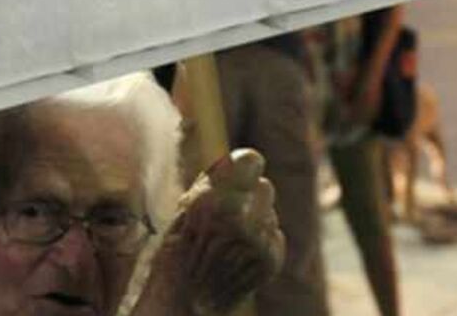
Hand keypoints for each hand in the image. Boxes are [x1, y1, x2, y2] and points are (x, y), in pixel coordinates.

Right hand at [152, 149, 285, 314]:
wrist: (190, 299)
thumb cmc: (181, 249)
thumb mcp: (186, 207)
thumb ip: (215, 182)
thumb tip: (245, 157)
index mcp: (215, 201)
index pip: (252, 160)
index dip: (245, 167)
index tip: (239, 173)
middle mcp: (242, 219)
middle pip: (265, 186)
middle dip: (250, 196)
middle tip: (228, 214)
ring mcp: (260, 242)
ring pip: (270, 212)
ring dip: (256, 219)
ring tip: (231, 238)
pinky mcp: (272, 260)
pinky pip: (275, 234)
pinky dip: (262, 241)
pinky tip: (241, 253)